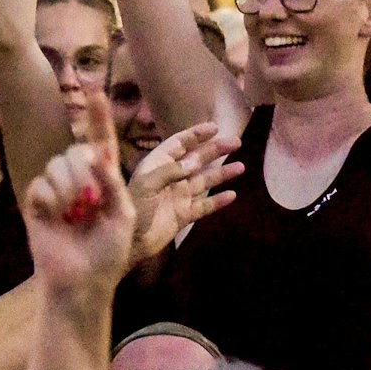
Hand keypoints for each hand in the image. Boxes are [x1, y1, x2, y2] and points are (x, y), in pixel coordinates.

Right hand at [24, 91, 135, 294]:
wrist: (81, 282)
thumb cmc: (108, 253)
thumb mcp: (123, 216)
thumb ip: (113, 182)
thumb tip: (96, 154)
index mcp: (105, 180)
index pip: (101, 140)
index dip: (98, 116)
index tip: (95, 90)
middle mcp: (80, 180)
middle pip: (75, 150)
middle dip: (83, 172)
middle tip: (89, 201)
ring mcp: (57, 191)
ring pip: (57, 164)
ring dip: (68, 188)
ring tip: (74, 215)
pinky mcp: (38, 203)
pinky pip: (40, 184)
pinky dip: (50, 200)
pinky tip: (56, 219)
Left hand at [126, 122, 243, 264]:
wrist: (129, 242)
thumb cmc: (133, 208)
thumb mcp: (147, 184)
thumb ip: (170, 171)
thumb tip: (195, 162)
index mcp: (157, 165)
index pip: (179, 144)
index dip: (196, 135)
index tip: (215, 127)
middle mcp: (170, 177)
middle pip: (196, 159)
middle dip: (215, 150)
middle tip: (237, 142)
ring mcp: (178, 196)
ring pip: (204, 181)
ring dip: (222, 173)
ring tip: (241, 167)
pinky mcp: (183, 215)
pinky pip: (204, 205)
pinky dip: (218, 201)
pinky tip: (232, 195)